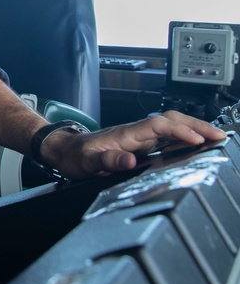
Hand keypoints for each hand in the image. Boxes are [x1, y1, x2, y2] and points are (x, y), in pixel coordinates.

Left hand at [43, 110, 226, 178]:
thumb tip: (129, 160)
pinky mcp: (139, 143)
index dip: (179, 131)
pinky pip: (166, 136)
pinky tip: (196, 144)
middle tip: (220, 135)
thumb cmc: (75, 156)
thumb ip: (107, 162)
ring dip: (194, 129)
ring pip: (171, 126)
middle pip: (171, 121)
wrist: (63, 150)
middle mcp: (134, 132)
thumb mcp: (87, 163)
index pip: (158, 126)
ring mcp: (138, 136)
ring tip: (217, 137)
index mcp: (125, 134)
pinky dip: (184, 137)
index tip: (198, 140)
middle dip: (197, 125)